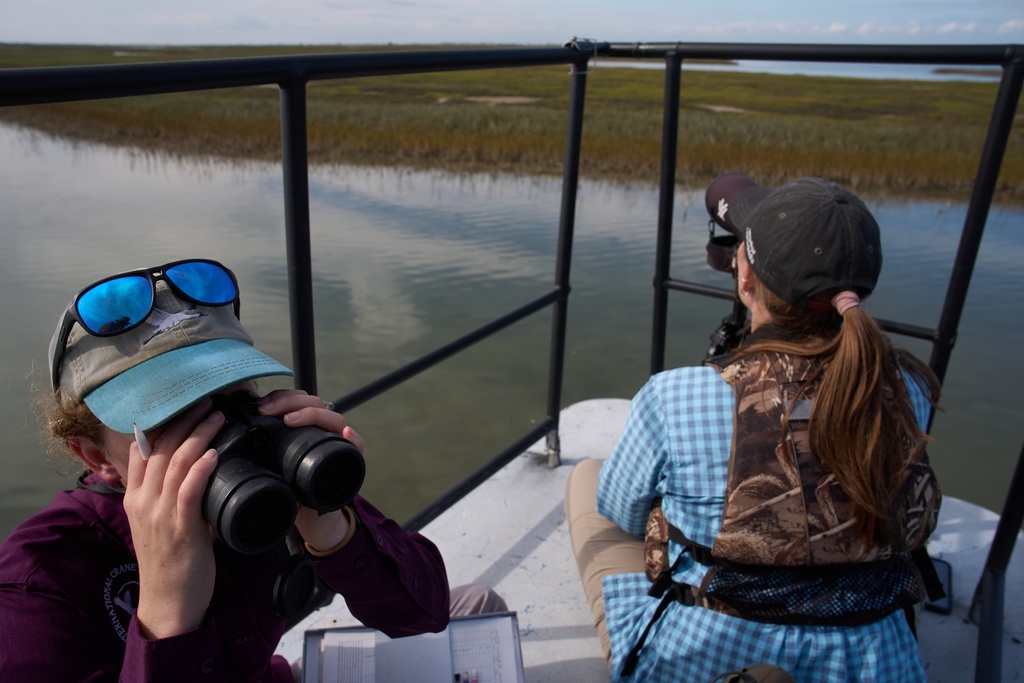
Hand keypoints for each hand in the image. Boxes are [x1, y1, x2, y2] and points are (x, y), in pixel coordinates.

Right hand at [124, 398, 222, 639]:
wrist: (168, 602)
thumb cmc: (171, 561)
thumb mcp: (163, 522)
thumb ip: (174, 495)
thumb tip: (199, 468)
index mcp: (135, 497)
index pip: (143, 450)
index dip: (164, 424)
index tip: (185, 405)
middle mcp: (143, 501)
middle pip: (161, 449)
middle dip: (185, 421)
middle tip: (208, 402)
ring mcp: (159, 514)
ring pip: (176, 464)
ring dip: (199, 436)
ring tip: (218, 417)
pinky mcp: (179, 528)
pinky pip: (188, 491)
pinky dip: (200, 469)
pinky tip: (214, 453)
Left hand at [257, 390, 365, 551]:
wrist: (307, 517)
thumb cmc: (288, 486)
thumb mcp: (269, 463)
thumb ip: (257, 448)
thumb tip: (228, 433)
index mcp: (304, 426)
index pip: (297, 400)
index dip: (280, 397)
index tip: (261, 405)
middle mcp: (323, 430)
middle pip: (314, 403)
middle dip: (290, 402)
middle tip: (269, 411)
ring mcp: (338, 444)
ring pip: (333, 418)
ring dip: (313, 414)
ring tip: (291, 420)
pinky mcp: (351, 461)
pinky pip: (357, 446)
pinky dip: (353, 439)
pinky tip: (344, 434)